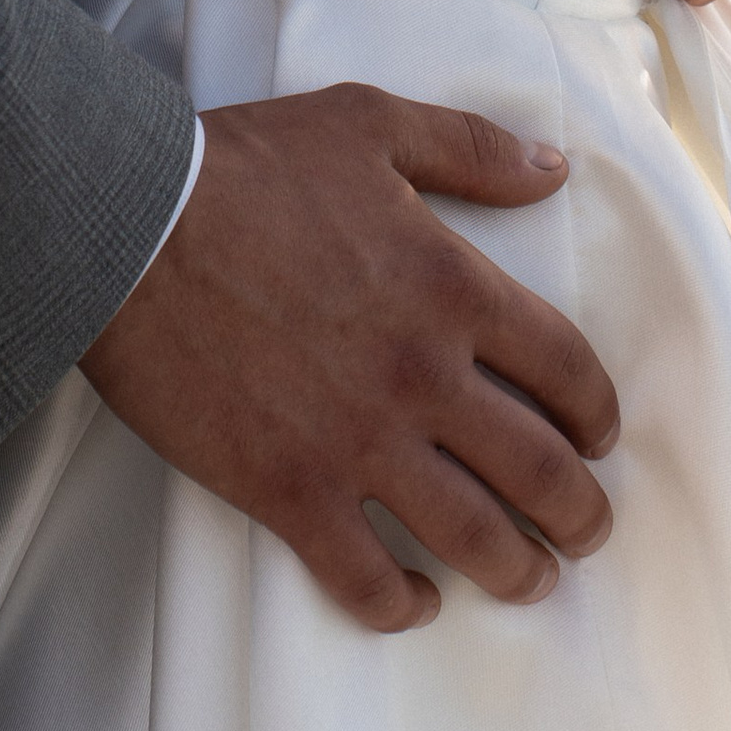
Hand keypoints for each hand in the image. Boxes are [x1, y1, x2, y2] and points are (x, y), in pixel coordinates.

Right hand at [80, 82, 617, 630]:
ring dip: (519, 570)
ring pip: (475, 540)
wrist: (131, 225)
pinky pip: (367, 580)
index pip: (567, 370)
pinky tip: (417, 599)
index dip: (597, 412)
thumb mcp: (369, 125)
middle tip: (587, 529)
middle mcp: (423, 376)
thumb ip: (470, 147)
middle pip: (542, 472)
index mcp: (452, 287)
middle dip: (581, 514)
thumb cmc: (244, 168)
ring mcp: (359, 443)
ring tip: (531, 577)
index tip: (599, 435)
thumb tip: (551, 167)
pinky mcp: (291, 491)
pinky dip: (403, 605)